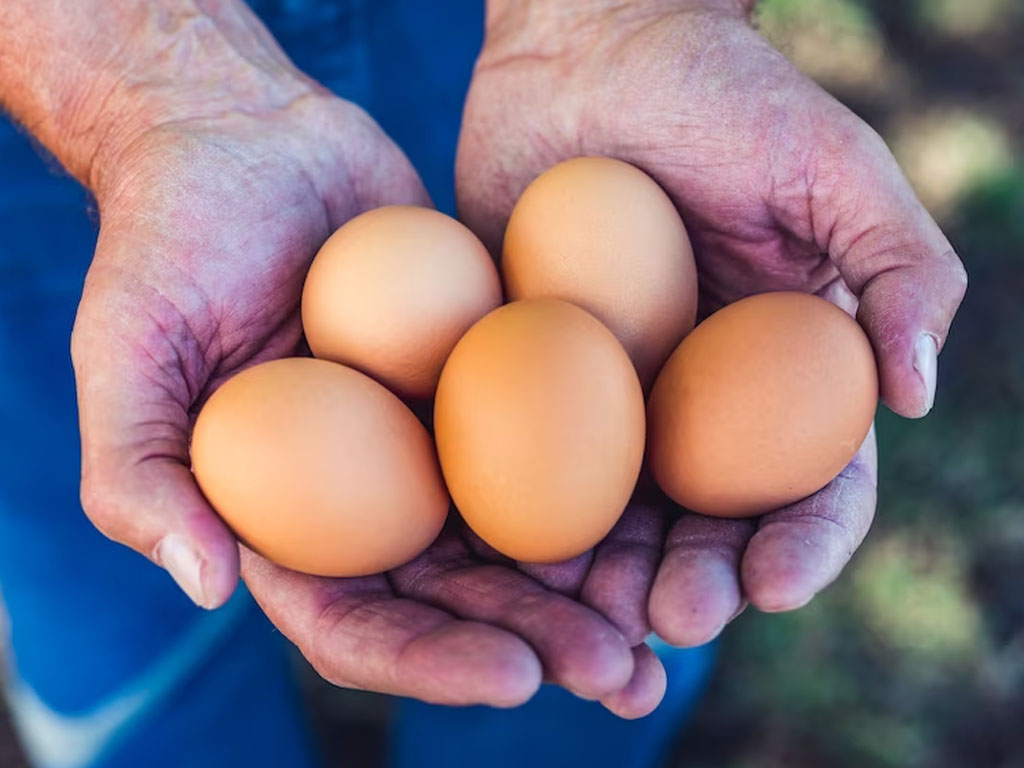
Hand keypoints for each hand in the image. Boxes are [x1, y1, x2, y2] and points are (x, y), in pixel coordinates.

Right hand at [69, 86, 662, 714]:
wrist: (243, 139)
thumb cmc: (166, 245)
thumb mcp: (124, 355)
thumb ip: (141, 475)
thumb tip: (208, 585)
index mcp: (286, 521)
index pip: (356, 622)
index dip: (430, 661)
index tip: (516, 678)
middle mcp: (369, 495)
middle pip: (459, 599)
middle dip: (540, 645)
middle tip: (626, 673)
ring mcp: (435, 436)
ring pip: (523, 533)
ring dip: (596, 586)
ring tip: (675, 619)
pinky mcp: (490, 371)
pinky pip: (557, 428)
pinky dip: (611, 477)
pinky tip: (674, 510)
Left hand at [456, 1, 966, 643]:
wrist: (589, 48)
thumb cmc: (725, 96)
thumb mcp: (838, 169)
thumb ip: (903, 273)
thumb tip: (915, 398)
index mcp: (780, 374)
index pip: (810, 482)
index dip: (804, 544)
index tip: (773, 584)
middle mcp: (697, 401)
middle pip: (706, 522)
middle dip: (697, 583)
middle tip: (670, 619)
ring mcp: (605, 396)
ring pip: (613, 514)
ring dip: (606, 577)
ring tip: (588, 616)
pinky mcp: (520, 374)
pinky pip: (518, 458)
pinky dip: (516, 514)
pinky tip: (507, 556)